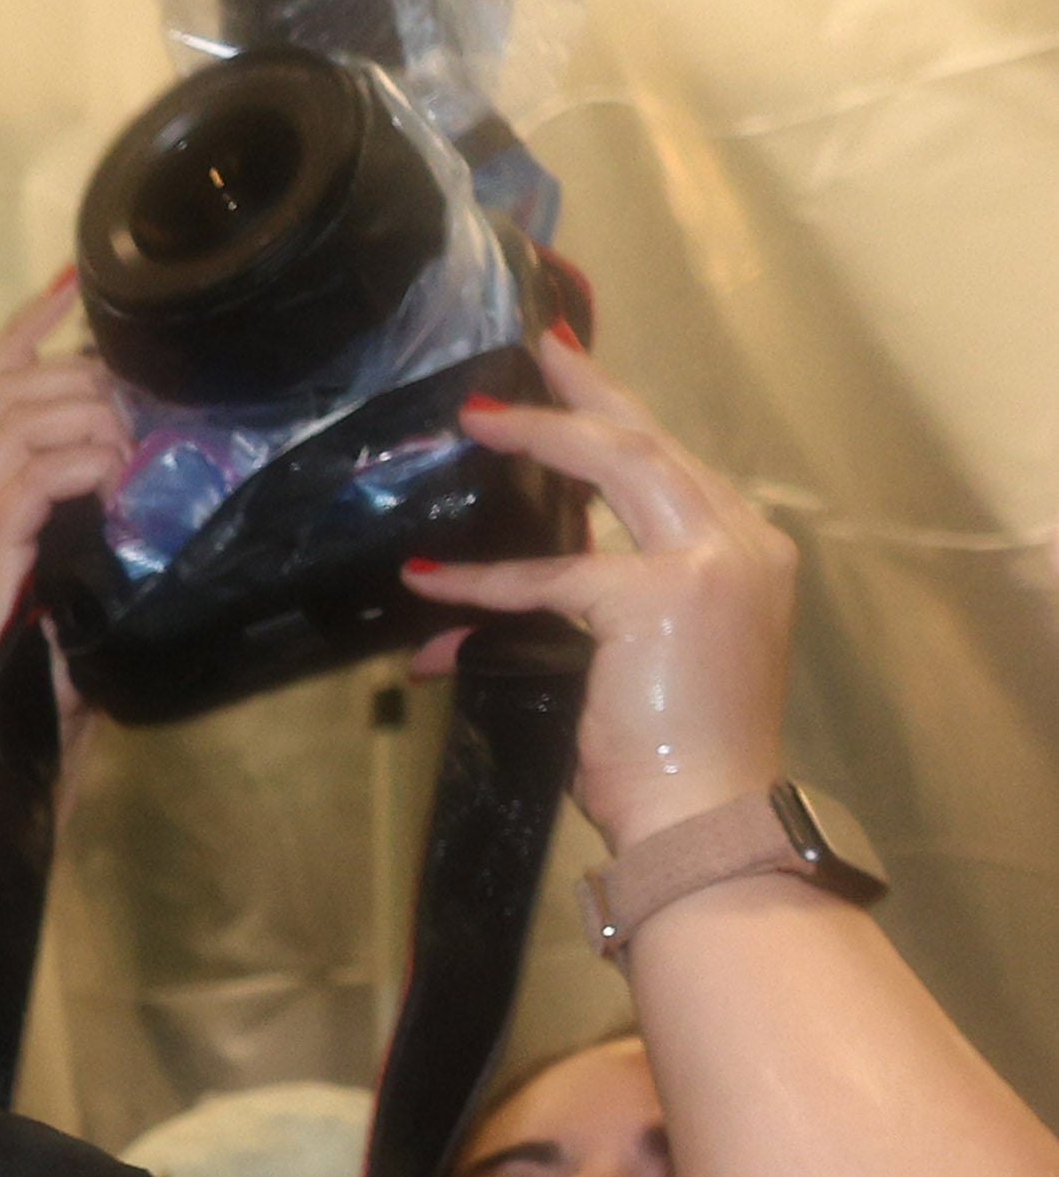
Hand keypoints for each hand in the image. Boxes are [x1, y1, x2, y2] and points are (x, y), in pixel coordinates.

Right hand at [0, 270, 122, 733]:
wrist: (11, 743)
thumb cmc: (54, 662)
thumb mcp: (76, 559)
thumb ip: (86, 499)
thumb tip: (140, 439)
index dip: (31, 325)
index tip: (76, 283)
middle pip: (6, 390)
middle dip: (81, 378)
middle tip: (138, 411)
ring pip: (19, 423)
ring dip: (90, 422)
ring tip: (133, 456)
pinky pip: (30, 477)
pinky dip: (80, 465)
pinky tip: (113, 482)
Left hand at [403, 331, 797, 850]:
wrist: (708, 824)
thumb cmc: (674, 765)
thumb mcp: (626, 672)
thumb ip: (565, 628)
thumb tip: (446, 638)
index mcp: (746, 558)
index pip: (675, 470)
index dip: (619, 423)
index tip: (575, 380)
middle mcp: (744, 546)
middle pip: (655, 444)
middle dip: (590, 392)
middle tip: (538, 352)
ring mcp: (709, 565)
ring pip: (621, 465)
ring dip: (545, 435)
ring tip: (480, 415)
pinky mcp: (658, 597)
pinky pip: (552, 573)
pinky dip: (483, 579)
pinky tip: (429, 578)